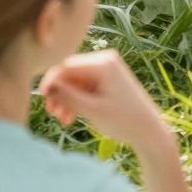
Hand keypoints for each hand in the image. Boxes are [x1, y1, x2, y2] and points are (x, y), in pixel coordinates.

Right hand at [40, 48, 170, 152]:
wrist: (149, 130)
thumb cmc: (124, 120)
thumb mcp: (92, 110)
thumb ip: (68, 97)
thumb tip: (46, 87)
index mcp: (103, 63)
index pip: (66, 66)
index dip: (51, 82)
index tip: (43, 101)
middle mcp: (105, 60)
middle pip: (69, 73)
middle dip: (59, 93)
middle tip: (52, 114)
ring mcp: (106, 69)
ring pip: (75, 81)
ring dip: (66, 99)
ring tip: (62, 120)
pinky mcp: (107, 80)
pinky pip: (83, 86)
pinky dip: (76, 100)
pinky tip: (70, 117)